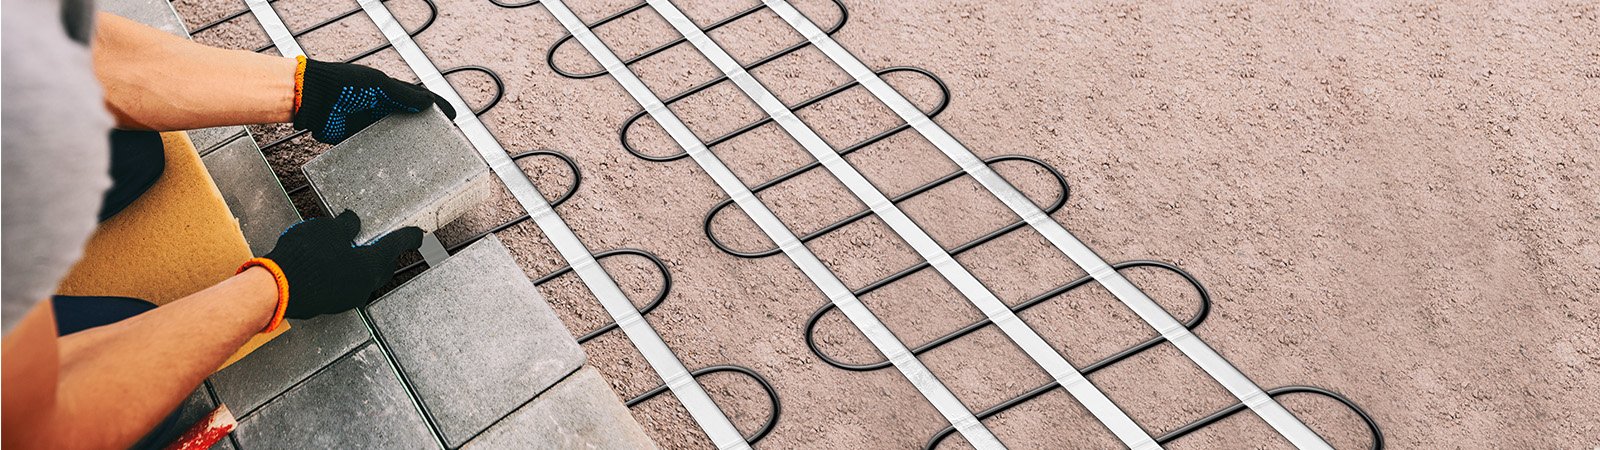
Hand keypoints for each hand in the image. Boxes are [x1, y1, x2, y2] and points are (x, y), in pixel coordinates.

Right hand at [262, 210, 421, 318]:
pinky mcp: (330, 304)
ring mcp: (346, 298)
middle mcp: (364, 285)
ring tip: (347, 250)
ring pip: (363, 278)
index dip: (408, 237)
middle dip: (384, 253)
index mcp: (370, 265)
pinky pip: (344, 285)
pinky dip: (343, 274)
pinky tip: (329, 265)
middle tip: (380, 241)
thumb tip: (352, 223)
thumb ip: (346, 226)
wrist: (276, 289)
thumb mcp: (327, 230)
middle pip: (382, 266)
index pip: (396, 246)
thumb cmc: (305, 258)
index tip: (418, 235)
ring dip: (360, 264)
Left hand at [292, 58, 455, 143]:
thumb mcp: (376, 83)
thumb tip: (428, 103)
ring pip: (394, 138)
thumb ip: (401, 93)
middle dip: (426, 130)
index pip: (418, 99)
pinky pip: (375, 150)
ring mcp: (369, 125)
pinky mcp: (356, 140)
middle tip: (444, 143)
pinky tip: (398, 167)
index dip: (437, 107)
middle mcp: (381, 109)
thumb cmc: (342, 83)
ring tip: (426, 159)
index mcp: (388, 92)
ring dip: (408, 147)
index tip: (453, 117)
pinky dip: (386, 157)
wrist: (311, 98)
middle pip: (409, 121)